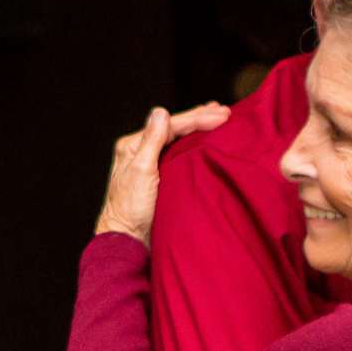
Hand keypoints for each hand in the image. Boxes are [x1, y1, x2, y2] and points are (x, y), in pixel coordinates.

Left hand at [94, 102, 229, 241]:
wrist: (126, 239)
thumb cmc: (130, 210)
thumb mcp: (141, 172)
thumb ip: (151, 141)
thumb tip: (160, 111)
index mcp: (133, 145)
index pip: (169, 125)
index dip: (196, 118)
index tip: (221, 115)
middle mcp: (140, 150)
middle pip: (174, 127)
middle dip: (199, 117)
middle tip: (224, 111)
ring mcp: (149, 163)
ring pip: (177, 138)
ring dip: (197, 127)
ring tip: (216, 116)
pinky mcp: (159, 176)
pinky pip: (178, 152)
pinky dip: (193, 143)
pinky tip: (203, 139)